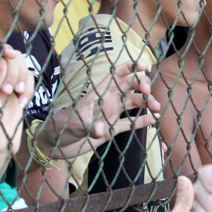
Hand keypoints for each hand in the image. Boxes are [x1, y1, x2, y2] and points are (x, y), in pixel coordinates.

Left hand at [0, 45, 33, 164]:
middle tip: (9, 91)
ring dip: (23, 81)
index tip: (11, 56)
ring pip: (24, 69)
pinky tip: (23, 103)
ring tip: (17, 96)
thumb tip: (4, 60)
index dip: (5, 51)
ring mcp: (11, 84)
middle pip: (14, 59)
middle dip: (15, 72)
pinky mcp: (21, 92)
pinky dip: (29, 91)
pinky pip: (31, 82)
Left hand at [41, 61, 161, 156]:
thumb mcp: (75, 124)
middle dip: (142, 86)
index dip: (129, 67)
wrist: (53, 144)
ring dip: (146, 102)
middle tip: (148, 93)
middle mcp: (108, 100)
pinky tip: (154, 120)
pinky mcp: (111, 129)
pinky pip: (130, 123)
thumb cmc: (61, 127)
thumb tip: (103, 130)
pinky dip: (142, 121)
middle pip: (130, 87)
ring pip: (133, 103)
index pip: (116, 74)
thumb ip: (90, 126)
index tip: (143, 66)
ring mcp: (110, 114)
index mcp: (99, 92)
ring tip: (157, 107)